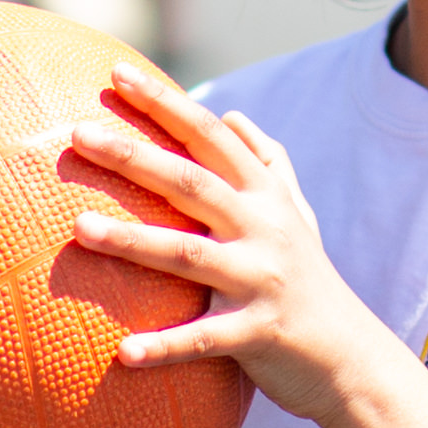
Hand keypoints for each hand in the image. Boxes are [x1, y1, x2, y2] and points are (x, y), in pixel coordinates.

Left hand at [56, 68, 403, 427]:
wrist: (349, 354)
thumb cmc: (308, 277)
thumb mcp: (296, 212)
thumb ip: (267, 161)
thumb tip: (231, 116)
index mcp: (264, 195)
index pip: (208, 136)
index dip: (164, 102)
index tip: (115, 73)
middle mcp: (263, 228)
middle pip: (191, 183)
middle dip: (134, 156)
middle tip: (78, 134)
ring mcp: (261, 279)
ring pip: (188, 254)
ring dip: (132, 241)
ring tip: (78, 229)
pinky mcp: (258, 332)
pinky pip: (204, 338)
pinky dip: (165, 346)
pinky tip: (123, 353)